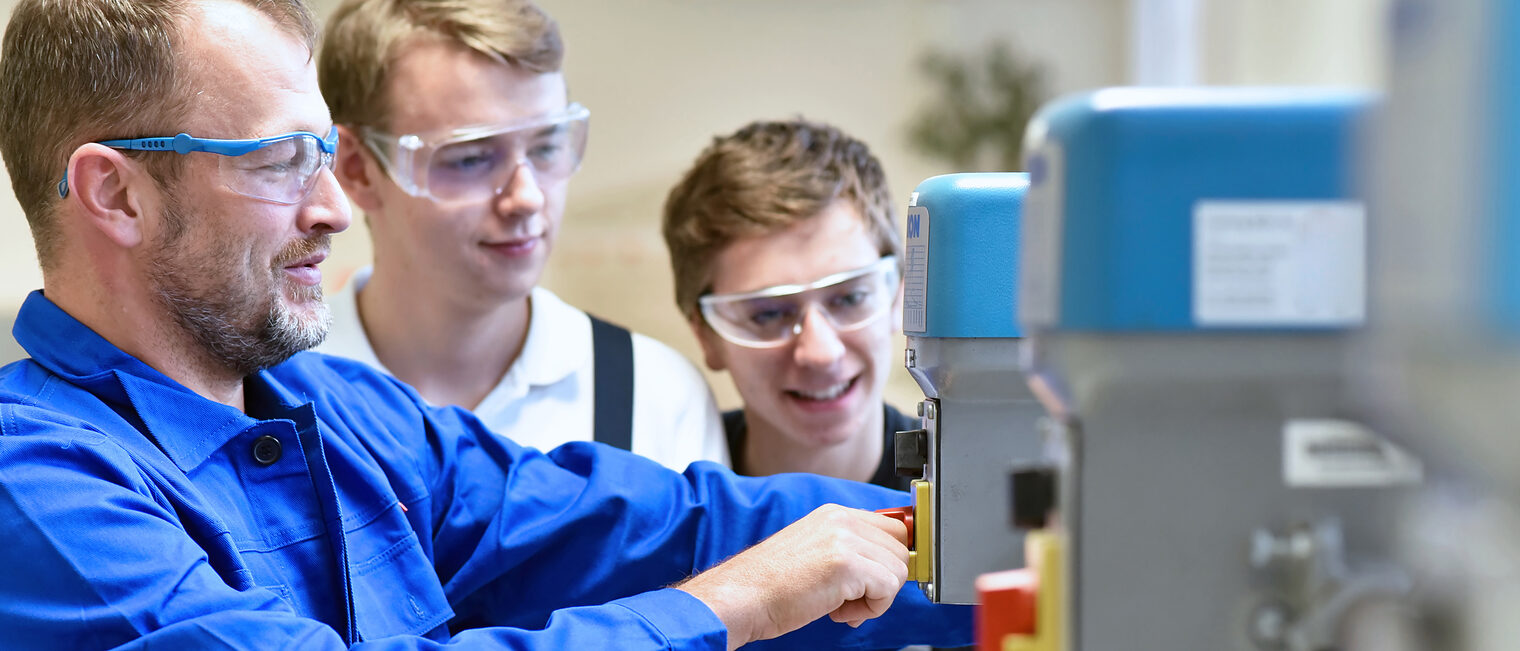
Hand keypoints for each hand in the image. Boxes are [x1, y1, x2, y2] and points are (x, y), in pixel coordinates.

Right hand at [675, 503, 910, 649]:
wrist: (741, 597)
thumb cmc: (770, 585)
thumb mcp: (814, 552)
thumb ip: (848, 549)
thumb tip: (885, 566)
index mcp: (834, 514)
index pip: (892, 526)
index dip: (889, 559)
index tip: (879, 580)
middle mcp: (841, 520)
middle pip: (901, 547)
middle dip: (885, 579)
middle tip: (854, 598)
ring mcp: (845, 539)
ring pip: (898, 569)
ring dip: (877, 597)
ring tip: (842, 606)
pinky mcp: (847, 565)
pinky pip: (888, 589)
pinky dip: (872, 609)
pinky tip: (840, 612)